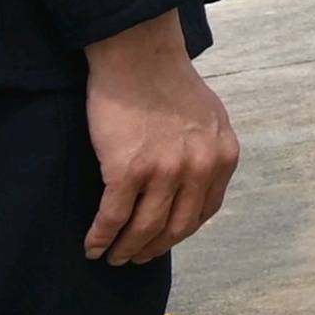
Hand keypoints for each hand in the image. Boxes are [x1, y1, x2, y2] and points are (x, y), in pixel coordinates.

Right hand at [78, 15, 239, 264]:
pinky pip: (113, 217)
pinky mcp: (127, 171)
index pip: (204, 212)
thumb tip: (197, 180)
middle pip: (175, 227)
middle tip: (133, 258)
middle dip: (152, 248)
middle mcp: (200, 168)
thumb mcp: (210, 118)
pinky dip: (100, 237)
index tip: (162, 241)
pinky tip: (91, 246)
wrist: (140, 56)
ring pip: (144, 229)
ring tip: (112, 256)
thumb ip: (207, 151)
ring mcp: (164, 172)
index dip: (179, 233)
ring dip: (125, 249)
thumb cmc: (169, 82)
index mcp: (223, 157)